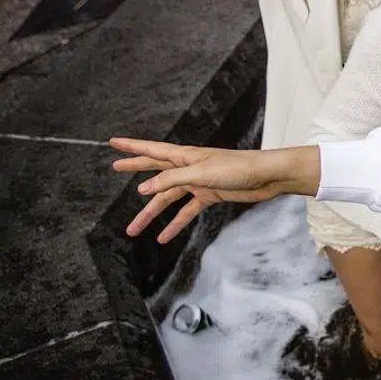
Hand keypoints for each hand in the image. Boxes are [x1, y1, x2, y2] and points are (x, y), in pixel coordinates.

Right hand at [110, 138, 322, 241]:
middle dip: (135, 169)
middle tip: (114, 168)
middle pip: (156, 170)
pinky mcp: (209, 195)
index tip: (113, 142)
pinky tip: (164, 237)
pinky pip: (187, 211)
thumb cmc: (238, 168)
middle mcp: (189, 167)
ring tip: (132, 229)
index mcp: (185, 156)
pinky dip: (175, 224)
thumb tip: (143, 188)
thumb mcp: (200, 174)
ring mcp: (198, 181)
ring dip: (151, 213)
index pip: (152, 150)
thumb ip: (171, 180)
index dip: (132, 147)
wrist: (267, 177)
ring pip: (168, 198)